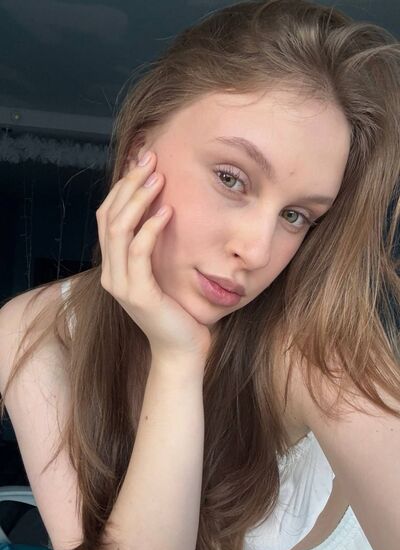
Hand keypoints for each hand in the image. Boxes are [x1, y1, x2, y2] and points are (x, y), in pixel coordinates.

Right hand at [96, 150, 211, 360]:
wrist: (181, 349)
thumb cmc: (176, 309)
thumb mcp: (160, 272)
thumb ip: (152, 248)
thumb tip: (162, 209)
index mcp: (114, 264)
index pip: (107, 215)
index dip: (122, 186)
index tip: (142, 161)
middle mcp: (110, 271)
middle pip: (109, 216)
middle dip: (128, 184)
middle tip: (150, 159)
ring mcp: (120, 284)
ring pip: (118, 230)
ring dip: (138, 200)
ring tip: (158, 178)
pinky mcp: (136, 294)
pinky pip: (138, 253)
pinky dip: (151, 229)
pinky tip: (167, 211)